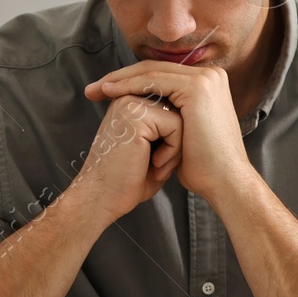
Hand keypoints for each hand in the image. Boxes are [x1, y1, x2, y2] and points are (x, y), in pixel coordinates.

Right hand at [70, 94, 183, 226]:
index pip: (174, 109)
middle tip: (157, 164)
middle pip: (179, 111)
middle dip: (177, 142)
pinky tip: (155, 164)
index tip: (155, 161)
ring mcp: (131, 103)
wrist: (103, 199)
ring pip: (181, 117)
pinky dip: (173, 151)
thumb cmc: (129, 180)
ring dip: (176, 148)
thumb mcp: (155, 149)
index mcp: (131, 103)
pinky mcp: (136, 115)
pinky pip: (176, 125)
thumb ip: (170, 130)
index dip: (175, 139)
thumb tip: (195, 118)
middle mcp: (129, 97)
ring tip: (156, 165)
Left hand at [84, 61, 251, 202]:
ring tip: (96, 91)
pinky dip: (129, 85)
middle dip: (120, 77)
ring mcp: (206, 79)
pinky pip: (154, 81)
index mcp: (209, 84)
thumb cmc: (203, 166)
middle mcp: (210, 76)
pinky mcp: (197, 87)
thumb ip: (171, 116)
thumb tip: (148, 114)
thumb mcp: (184, 133)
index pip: (162, 74)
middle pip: (155, 69)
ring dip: (119, 80)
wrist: (224, 181)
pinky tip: (110, 93)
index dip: (131, 80)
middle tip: (93, 89)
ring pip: (152, 71)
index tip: (104, 92)